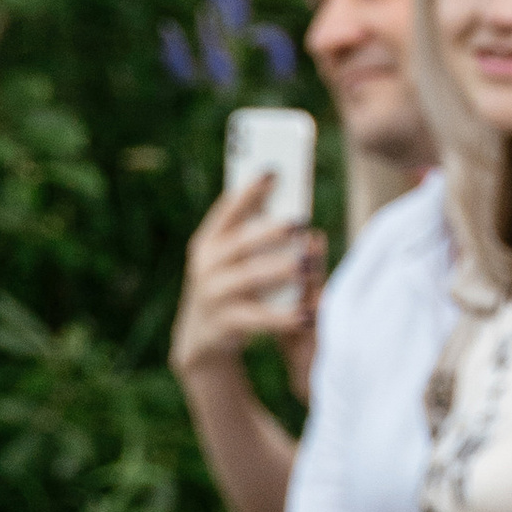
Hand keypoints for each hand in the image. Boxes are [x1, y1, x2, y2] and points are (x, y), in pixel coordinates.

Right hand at [170, 176, 326, 398]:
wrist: (201, 341)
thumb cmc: (229, 289)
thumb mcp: (232, 261)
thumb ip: (255, 238)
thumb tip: (302, 221)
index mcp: (209, 241)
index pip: (228, 209)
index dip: (249, 190)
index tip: (273, 171)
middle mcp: (206, 264)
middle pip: (240, 242)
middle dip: (270, 230)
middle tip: (300, 221)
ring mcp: (212, 294)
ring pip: (249, 278)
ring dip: (281, 270)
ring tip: (309, 264)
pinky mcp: (223, 324)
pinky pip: (257, 318)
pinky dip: (282, 317)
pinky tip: (307, 314)